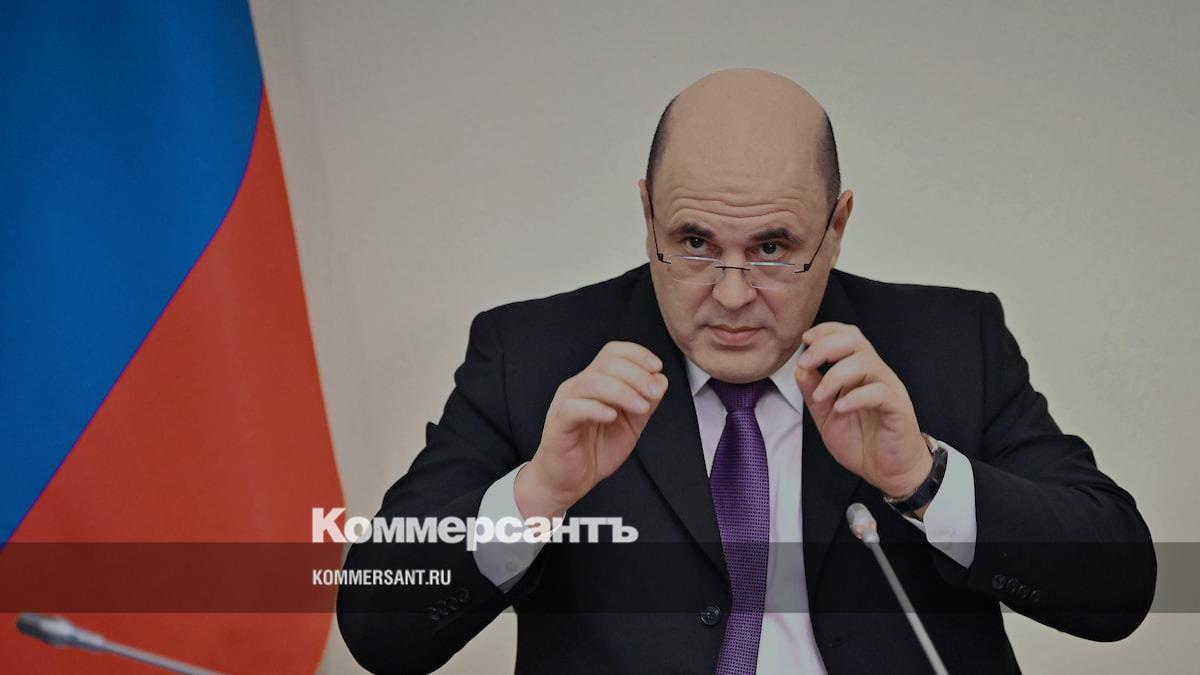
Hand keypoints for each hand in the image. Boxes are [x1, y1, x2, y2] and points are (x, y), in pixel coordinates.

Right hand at [516, 341, 667, 519]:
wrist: (569, 481)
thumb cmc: (594, 451)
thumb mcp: (631, 425)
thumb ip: (646, 402)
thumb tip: (661, 380)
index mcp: (596, 382)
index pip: (613, 352)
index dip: (637, 354)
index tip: (657, 367)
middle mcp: (579, 386)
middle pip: (606, 363)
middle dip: (636, 375)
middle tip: (654, 393)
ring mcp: (566, 403)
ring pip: (592, 382)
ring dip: (623, 392)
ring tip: (641, 407)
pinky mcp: (558, 423)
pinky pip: (574, 408)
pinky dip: (596, 409)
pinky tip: (612, 417)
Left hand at [794, 322, 931, 498]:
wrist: (887, 472)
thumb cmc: (861, 441)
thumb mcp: (826, 415)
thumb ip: (813, 391)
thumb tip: (800, 368)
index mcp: (859, 372)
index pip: (848, 336)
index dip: (826, 331)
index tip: (804, 340)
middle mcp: (875, 375)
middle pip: (856, 341)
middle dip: (826, 347)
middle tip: (805, 363)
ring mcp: (888, 390)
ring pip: (866, 362)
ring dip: (835, 375)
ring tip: (821, 396)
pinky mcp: (897, 408)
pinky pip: (879, 392)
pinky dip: (855, 397)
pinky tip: (840, 408)